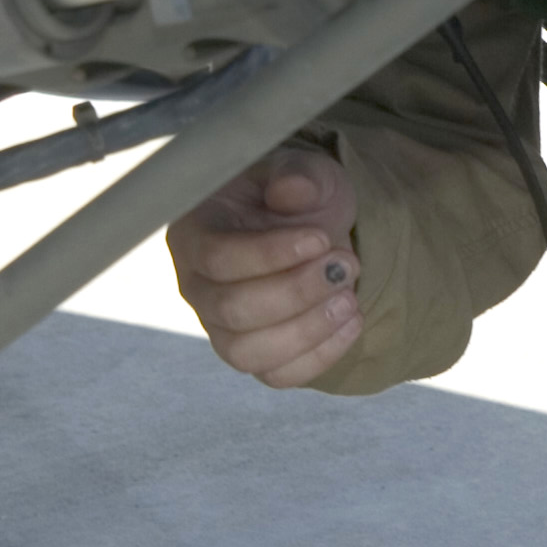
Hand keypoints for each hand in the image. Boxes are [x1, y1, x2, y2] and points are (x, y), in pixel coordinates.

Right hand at [169, 144, 366, 387]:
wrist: (315, 232)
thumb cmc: (297, 198)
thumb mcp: (303, 171)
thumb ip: (298, 175)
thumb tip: (290, 191)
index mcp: (194, 234)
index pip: (217, 257)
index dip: (269, 255)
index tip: (322, 240)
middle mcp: (196, 287)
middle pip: (232, 310)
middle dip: (296, 292)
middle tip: (346, 266)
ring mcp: (219, 328)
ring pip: (248, 353)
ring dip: (307, 329)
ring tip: (350, 298)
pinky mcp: (253, 356)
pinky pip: (277, 375)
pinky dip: (319, 356)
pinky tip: (352, 321)